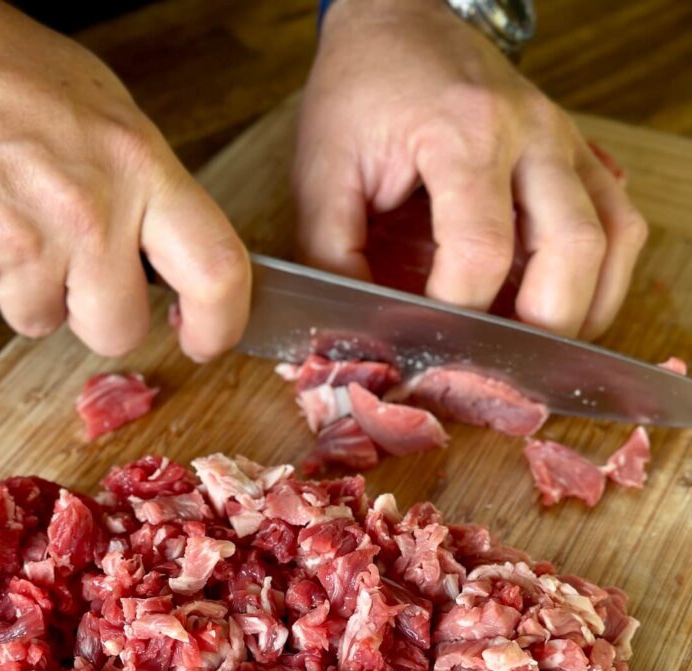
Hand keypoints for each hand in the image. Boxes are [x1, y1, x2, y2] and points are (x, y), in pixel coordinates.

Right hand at [0, 0, 249, 359]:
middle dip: (99, 315)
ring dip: (29, 288)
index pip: (215, 272)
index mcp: (139, 168)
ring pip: (41, 322)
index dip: (221, 325)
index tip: (207, 339)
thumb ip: (151, 199)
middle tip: (77, 266)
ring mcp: (20, 240)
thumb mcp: (111, 121)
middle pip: (118, 330)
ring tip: (11, 217)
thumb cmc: (12, 75)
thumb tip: (179, 265)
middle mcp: (87, 212)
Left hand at [293, 0, 647, 339]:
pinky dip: (603, 277)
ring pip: (613, 240)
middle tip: (494, 363)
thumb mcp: (323, 169)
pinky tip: (566, 305)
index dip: (455, 313)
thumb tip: (353, 329)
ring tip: (534, 347)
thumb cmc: (360, 93)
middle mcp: (532, 135)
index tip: (425, 343)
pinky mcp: (580, 155)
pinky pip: (622, 223)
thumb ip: (331, 252)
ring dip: (584, 309)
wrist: (400, 22)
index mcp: (463, 133)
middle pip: (572, 251)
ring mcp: (565, 143)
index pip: (481, 250)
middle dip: (538, 328)